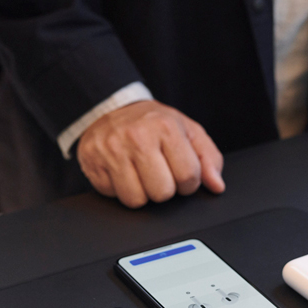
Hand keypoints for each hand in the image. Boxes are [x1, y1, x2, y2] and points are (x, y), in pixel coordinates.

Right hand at [76, 100, 224, 207]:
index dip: (188, 182)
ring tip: (140, 174)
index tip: (180, 173)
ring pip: (136, 200)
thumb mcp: (188, 132)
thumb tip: (216, 185)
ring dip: (141, 192)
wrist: (112, 107)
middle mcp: (137, 137)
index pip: (187, 177)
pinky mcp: (92, 161)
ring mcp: (111, 150)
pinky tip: (122, 171)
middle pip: (162, 193)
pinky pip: (113, 196)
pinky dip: (119, 189)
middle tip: (158, 172)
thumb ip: (208, 159)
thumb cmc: (153, 124)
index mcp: (166, 127)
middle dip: (164, 189)